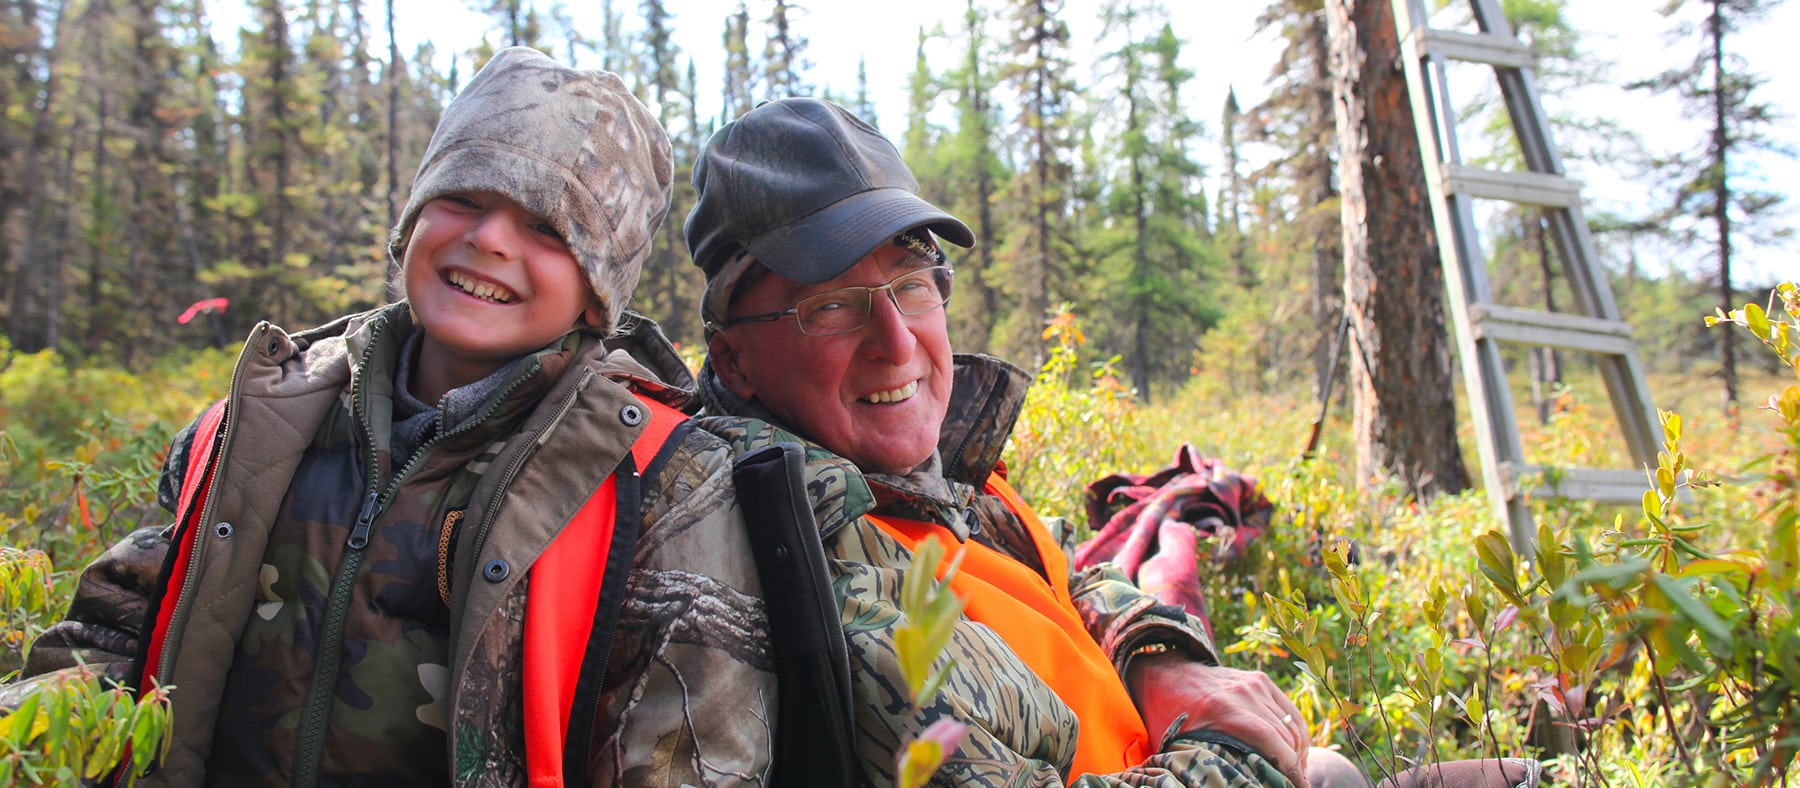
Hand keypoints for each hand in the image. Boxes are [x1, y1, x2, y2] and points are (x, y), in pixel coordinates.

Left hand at [1126, 653, 1310, 786]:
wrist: (1167, 674)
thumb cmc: (1168, 715)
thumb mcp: (1179, 741)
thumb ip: (1206, 759)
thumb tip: (1228, 781)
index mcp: (1223, 709)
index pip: (1271, 740)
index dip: (1289, 767)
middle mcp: (1243, 693)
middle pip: (1286, 735)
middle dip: (1296, 765)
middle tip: (1295, 786)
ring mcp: (1254, 683)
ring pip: (1292, 723)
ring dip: (1300, 752)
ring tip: (1297, 773)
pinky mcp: (1260, 680)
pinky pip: (1289, 711)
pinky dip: (1297, 733)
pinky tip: (1295, 752)